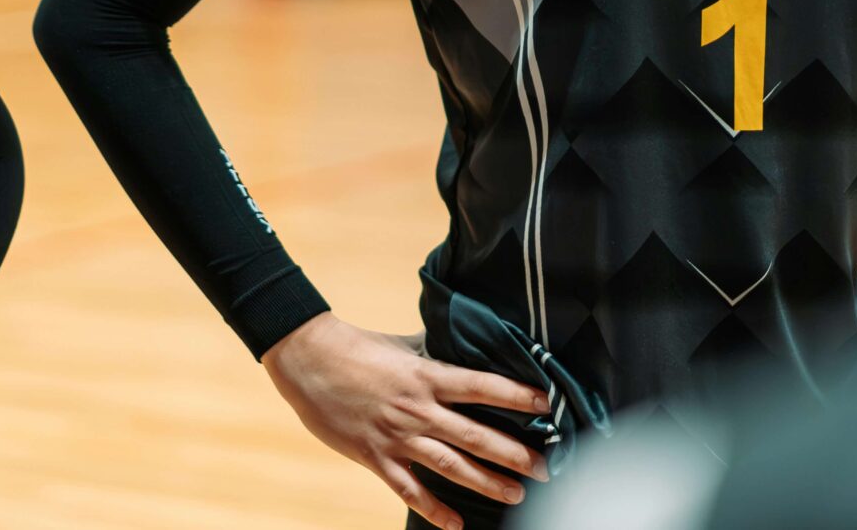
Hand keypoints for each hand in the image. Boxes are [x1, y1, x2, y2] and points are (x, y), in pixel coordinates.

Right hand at [261, 313, 549, 529]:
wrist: (308, 359)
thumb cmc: (357, 347)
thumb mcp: (404, 344)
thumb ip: (436, 352)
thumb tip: (468, 344)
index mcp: (427, 375)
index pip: (482, 386)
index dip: (517, 396)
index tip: (548, 405)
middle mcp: (418, 409)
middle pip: (476, 435)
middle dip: (515, 453)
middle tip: (544, 468)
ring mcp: (397, 436)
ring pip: (451, 465)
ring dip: (487, 482)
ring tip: (516, 495)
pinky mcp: (376, 457)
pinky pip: (410, 489)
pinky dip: (434, 509)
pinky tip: (457, 524)